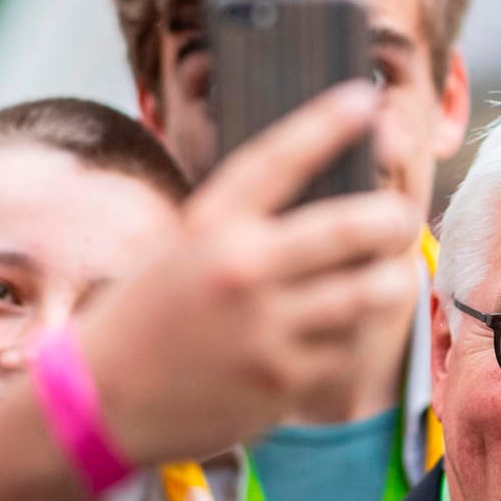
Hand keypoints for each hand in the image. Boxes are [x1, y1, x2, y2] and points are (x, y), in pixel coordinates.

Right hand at [75, 81, 421, 464]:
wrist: (99, 402)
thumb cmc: (147, 315)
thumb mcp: (181, 248)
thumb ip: (246, 224)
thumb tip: (332, 191)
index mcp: (210, 225)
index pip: (279, 158)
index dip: (328, 123)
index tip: (365, 98)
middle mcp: (241, 269)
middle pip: (354, 227)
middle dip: (393, 218)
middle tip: (401, 217)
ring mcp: (266, 329)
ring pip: (370, 293)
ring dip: (389, 280)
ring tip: (387, 274)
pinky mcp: (284, 381)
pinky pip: (348, 347)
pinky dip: (352, 335)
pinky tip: (338, 329)